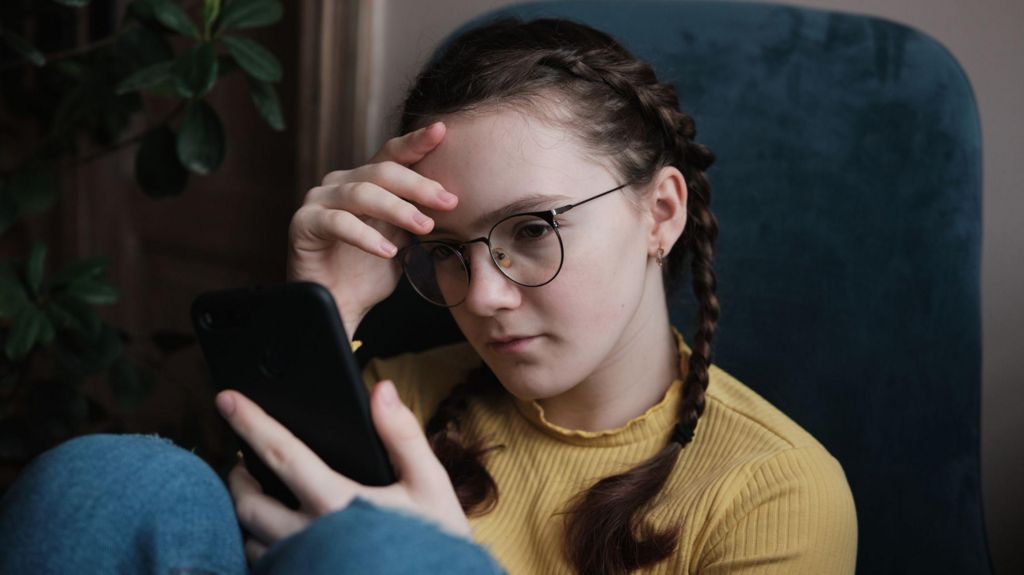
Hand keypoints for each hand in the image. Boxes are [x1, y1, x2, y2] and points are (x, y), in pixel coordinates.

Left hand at [216, 380, 470, 564]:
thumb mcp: (430, 485)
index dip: (251, 422)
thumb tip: (382, 391)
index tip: (227, 399)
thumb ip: (403, 436)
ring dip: (248, 516)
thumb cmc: (433, 544)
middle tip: (242, 463)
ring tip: (259, 501)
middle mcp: (308, 538)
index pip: (281, 454)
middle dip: (237, 475)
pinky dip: (261, 549)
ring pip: (249, 540)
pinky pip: (263, 570)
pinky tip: (279, 540)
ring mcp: (300, 568)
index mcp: (337, 503)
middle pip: (247, 501)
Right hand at [286, 121, 458, 337]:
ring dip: (397, 209)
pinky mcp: (304, 223)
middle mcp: (339, 183)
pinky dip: (366, 236)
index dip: (415, 142)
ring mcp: (319, 200)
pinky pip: (338, 223)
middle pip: (380, 172)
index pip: (391, 155)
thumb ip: (416, 213)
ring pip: (361, 193)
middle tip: (448, 201)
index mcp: (364, 181)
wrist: (337, 304)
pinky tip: (388, 252)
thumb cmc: (368, 271)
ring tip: (424, 227)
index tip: (441, 132)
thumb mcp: (401, 237)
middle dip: (417, 185)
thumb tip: (451, 197)